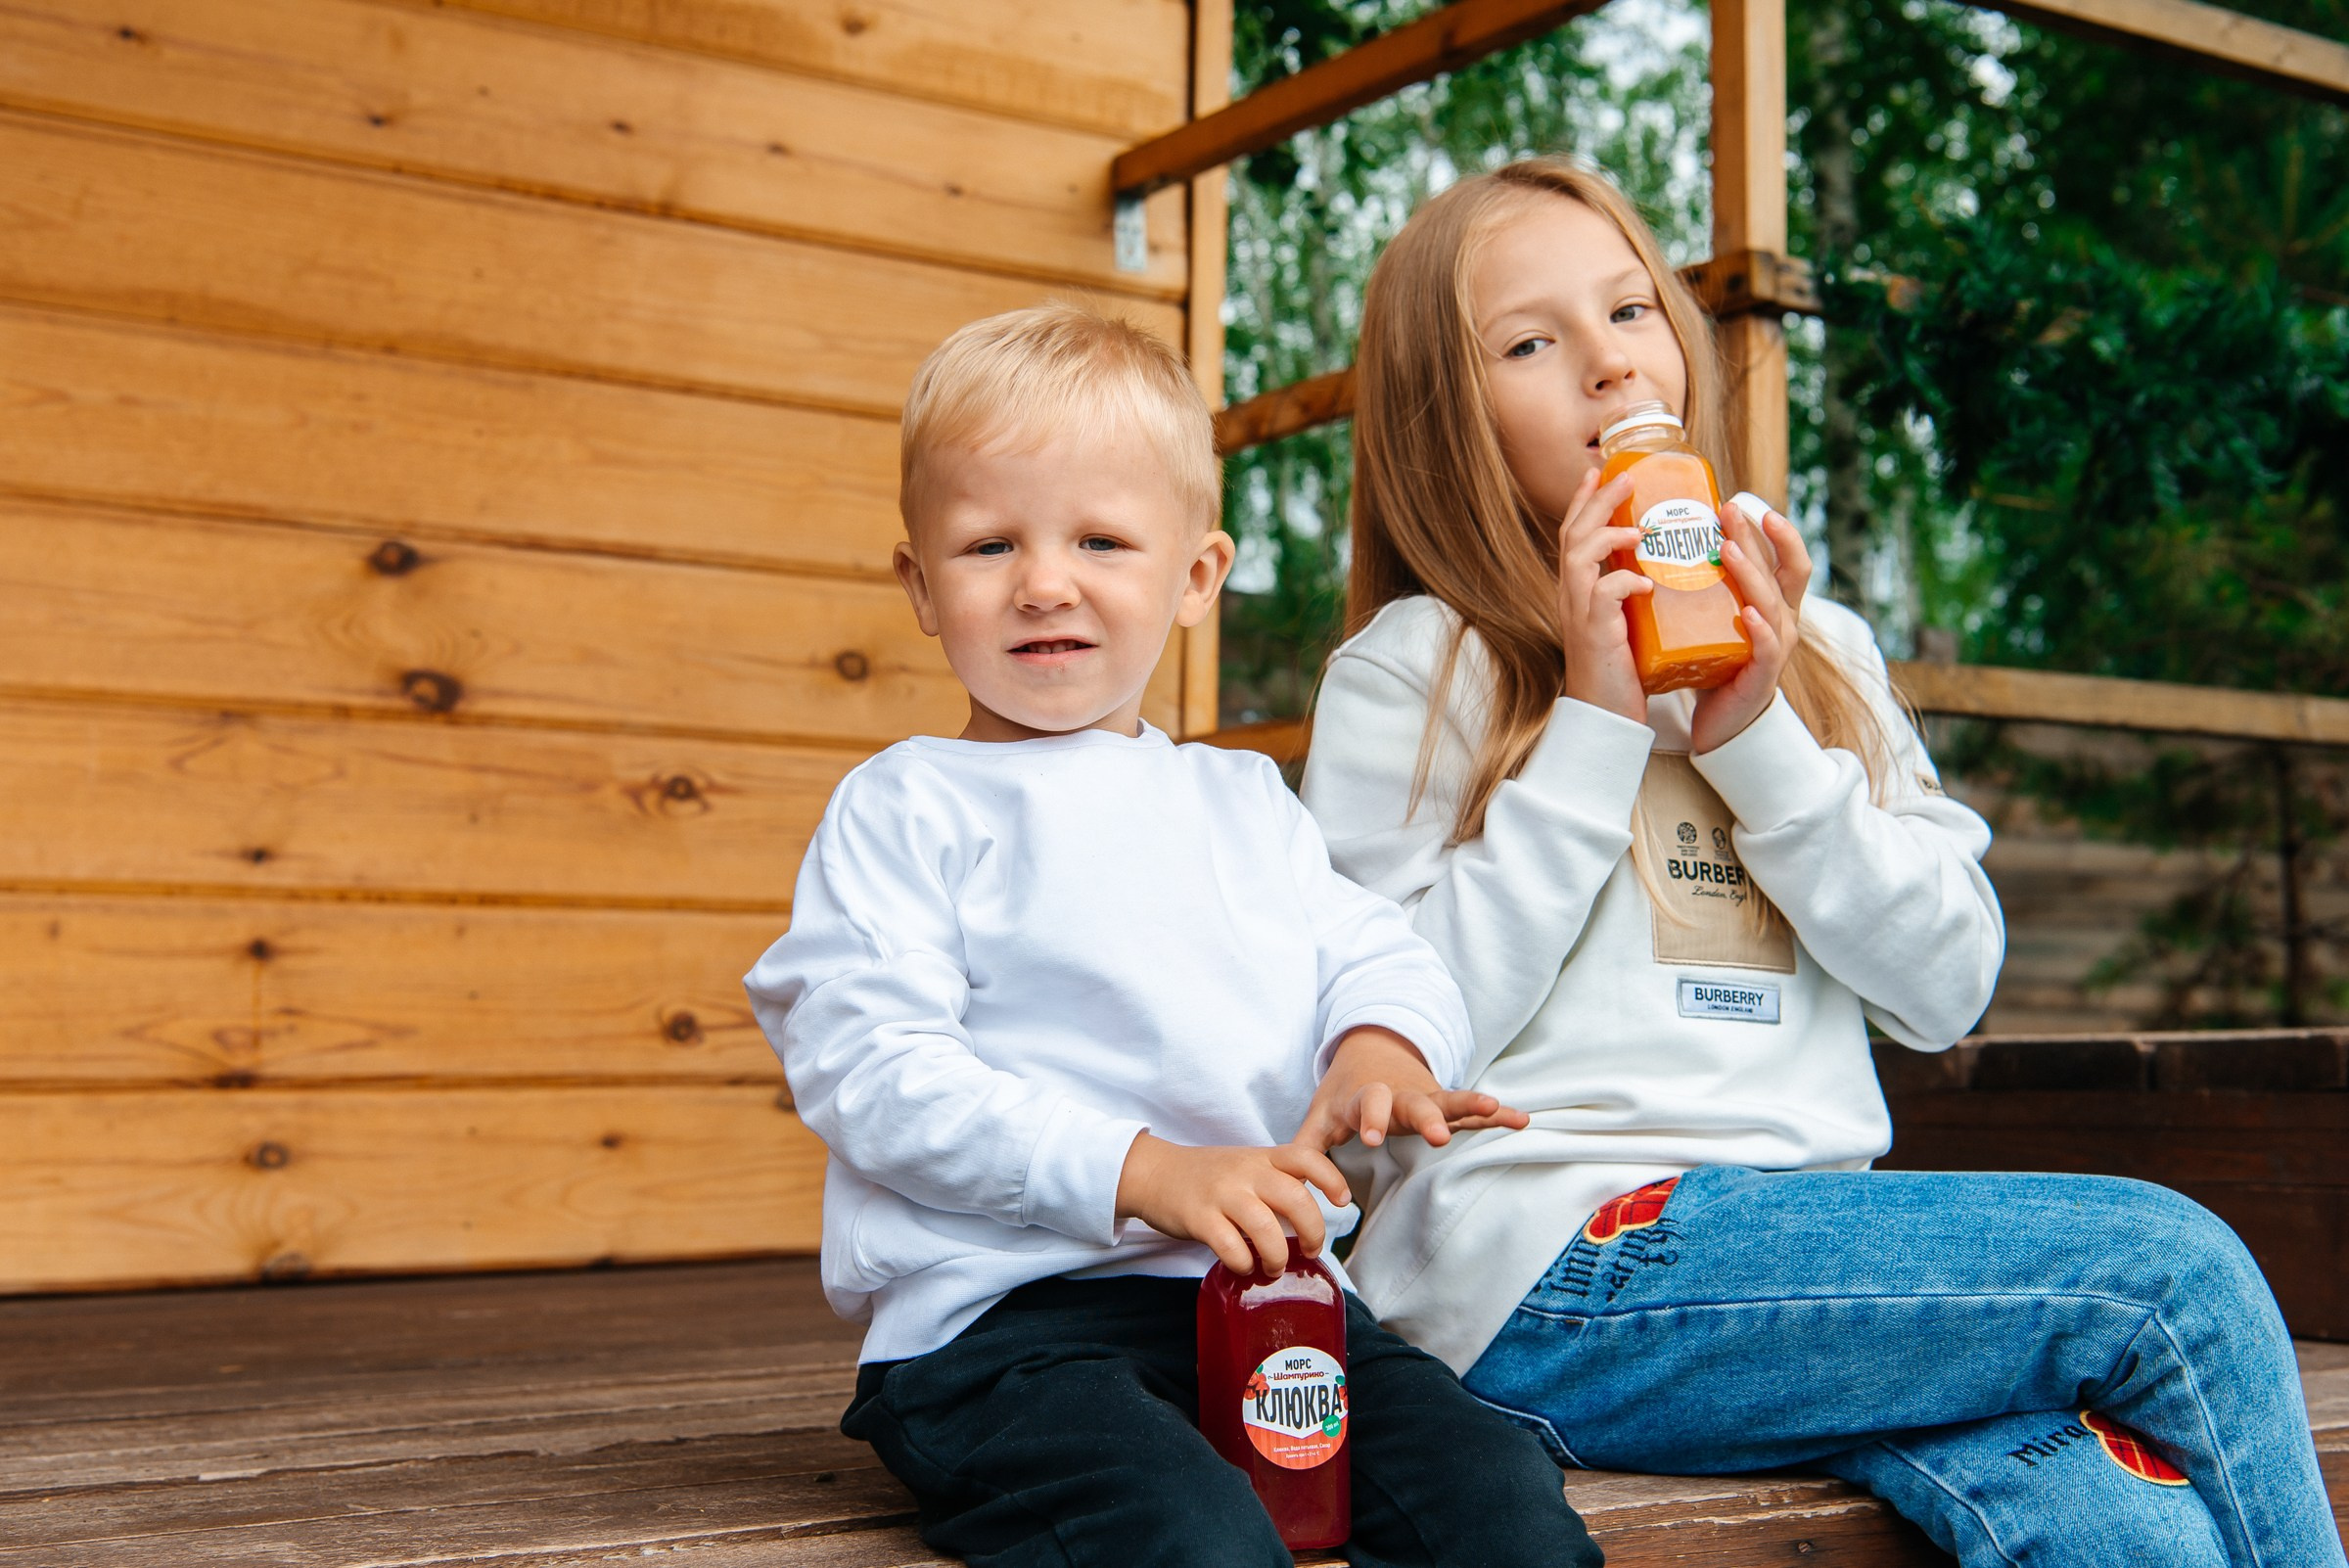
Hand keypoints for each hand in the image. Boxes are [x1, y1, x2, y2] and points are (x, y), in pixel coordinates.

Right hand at [1115, 1133, 1350, 1274]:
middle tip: (1311, 1251)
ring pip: (1266, 1228)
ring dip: (1278, 1256)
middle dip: (1313, 1232)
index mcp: (1262, 1158)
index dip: (1332, 1178)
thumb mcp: (1245, 1166)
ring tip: (1275, 1267)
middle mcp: (1246, 1172)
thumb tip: (1308, 1219)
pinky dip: (1244, 1263)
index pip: (1306, 1158)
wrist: (1154, 1172)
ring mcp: (1222, 1194)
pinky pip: (1231, 1247)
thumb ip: (1276, 1183)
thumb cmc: (1207, 1176)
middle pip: (1295, 1199)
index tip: (1343, 1201)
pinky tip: (1243, 1265)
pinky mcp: (1199, 1218)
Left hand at [1293, 1026, 1527, 1154]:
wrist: (1372, 1048)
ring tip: (1495, 1107)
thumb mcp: (1322, 1114)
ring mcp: (1426, 1097)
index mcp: (1366, 1098)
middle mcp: (1399, 1095)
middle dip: (1426, 1116)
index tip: (1372, 1138)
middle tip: (1437, 1134)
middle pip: (1414, 1103)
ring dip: (1471, 1104)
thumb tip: (1290, 1185)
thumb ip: (1305, 1147)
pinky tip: (1520, 1118)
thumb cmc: (1344, 1093)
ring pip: (1449, 1101)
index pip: (1367, 1106)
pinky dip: (1496, 1113)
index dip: (1371, 1118)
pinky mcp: (1445, 1103)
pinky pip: (1473, 1109)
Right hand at [1553, 468, 1652, 724]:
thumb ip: (1634, 592)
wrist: (1605, 715)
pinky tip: (1646, 582)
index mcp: (1578, 590)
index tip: (1598, 472)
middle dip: (1597, 501)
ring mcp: (1580, 614)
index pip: (1572, 535)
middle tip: (1624, 478)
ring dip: (1608, 535)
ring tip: (1638, 528)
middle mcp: (1572, 596)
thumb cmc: (1621, 670)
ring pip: (1579, 557)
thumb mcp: (1626, 621)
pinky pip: (1603, 594)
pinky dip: (1624, 581)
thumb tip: (1661, 566)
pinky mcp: (1594, 634)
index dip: (1583, 501)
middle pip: (1572, 535)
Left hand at [1690, 499, 1810, 753]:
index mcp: (1775, 603)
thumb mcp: (1715, 616)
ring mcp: (1777, 647)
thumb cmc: (1716, 661)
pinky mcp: (1763, 675)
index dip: (1780, 532)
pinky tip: (1745, 613)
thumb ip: (1707, 584)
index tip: (1750, 505)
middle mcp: (1784, 620)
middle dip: (1755, 540)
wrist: (1719, 720)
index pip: (1790, 561)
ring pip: (1772, 604)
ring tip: (1728, 552)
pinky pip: (1767, 647)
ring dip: (1750, 575)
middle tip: (1728, 512)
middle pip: (1779, 572)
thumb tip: (1669, 538)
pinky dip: (1759, 629)